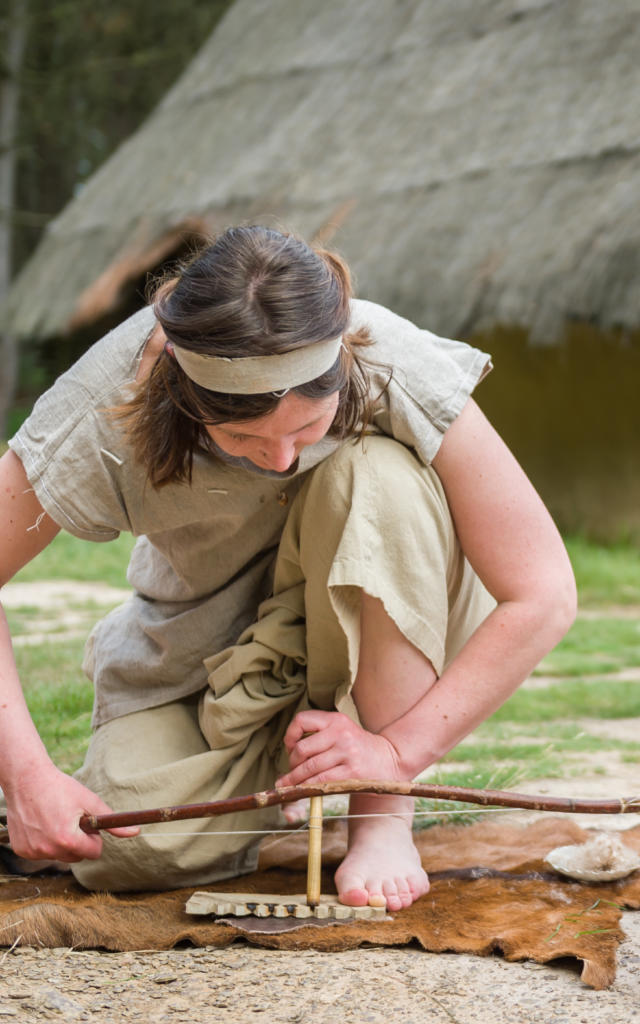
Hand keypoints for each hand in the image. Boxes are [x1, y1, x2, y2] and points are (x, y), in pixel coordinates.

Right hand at [4, 762, 138, 862]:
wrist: (26, 779)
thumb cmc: (60, 788)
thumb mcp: (89, 800)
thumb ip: (111, 820)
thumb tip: (135, 832)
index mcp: (67, 839)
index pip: (93, 853)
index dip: (95, 839)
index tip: (89, 826)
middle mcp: (48, 850)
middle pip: (76, 857)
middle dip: (79, 842)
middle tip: (72, 820)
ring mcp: (32, 852)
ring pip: (58, 856)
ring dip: (61, 843)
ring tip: (55, 819)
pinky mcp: (21, 850)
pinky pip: (41, 853)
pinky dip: (44, 842)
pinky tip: (40, 823)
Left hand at [276, 709, 402, 787]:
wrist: (389, 759)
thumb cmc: (359, 747)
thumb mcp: (342, 730)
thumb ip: (320, 734)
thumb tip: (289, 751)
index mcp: (336, 719)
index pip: (301, 720)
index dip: (289, 735)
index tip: (289, 748)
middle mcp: (341, 733)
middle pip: (302, 748)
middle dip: (291, 764)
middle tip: (291, 772)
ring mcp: (347, 752)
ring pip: (309, 767)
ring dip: (294, 780)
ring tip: (288, 786)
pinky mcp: (351, 772)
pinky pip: (321, 781)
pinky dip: (308, 788)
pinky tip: (302, 791)